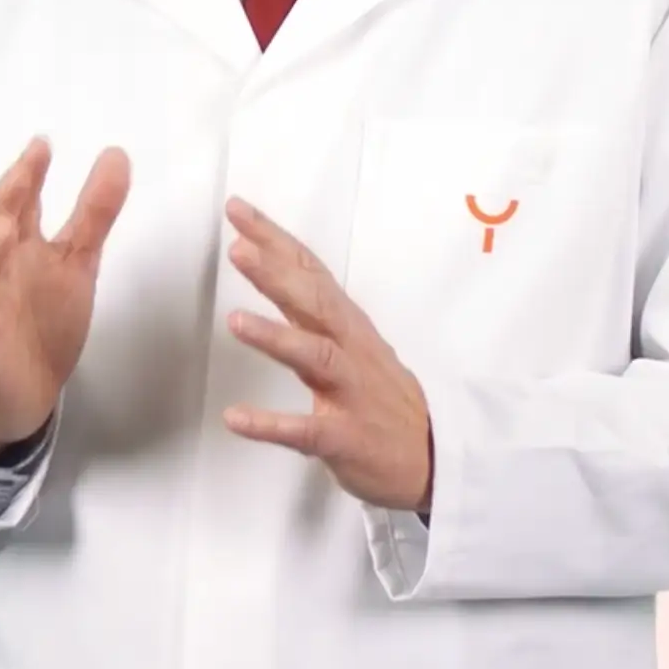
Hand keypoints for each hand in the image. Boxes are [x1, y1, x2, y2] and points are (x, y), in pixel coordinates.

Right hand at [0, 137, 130, 453]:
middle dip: (4, 202)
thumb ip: (94, 211)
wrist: (25, 390)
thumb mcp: (78, 260)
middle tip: (25, 171)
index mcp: (14, 250)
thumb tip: (117, 153)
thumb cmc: (45, 316)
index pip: (16, 205)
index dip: (26, 175)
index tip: (42, 144)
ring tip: (6, 227)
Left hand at [220, 196, 434, 513]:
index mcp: (347, 326)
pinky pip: (306, 431)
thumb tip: (275, 269)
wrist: (435, 458)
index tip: (238, 211)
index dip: (275, 240)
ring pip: (314, 357)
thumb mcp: (354, 342)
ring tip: (233, 320)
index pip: (310, 272)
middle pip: (313, 304)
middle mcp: (350, 350)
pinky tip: (235, 418)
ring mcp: (350, 393)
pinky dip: (270, 425)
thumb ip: (316, 311)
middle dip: (275, 275)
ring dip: (275, 337)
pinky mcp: (346, 437)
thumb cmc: (383, 397)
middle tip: (237, 248)